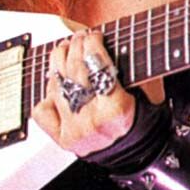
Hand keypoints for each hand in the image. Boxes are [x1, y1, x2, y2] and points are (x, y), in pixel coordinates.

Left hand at [32, 30, 134, 155]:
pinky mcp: (61, 138)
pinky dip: (47, 93)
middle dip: (75, 48)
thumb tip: (103, 45)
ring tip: (65, 49)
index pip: (97, 67)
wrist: (136, 155)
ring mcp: (73, 130)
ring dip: (58, 62)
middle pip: (75, 73)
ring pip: (56, 86)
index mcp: (116, 110)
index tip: (93, 35)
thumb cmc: (142, 119)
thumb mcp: (146, 92)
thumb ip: (127, 70)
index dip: (92, 45)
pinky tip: (57, 81)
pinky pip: (43, 110)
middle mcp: (91, 121)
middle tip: (79, 37)